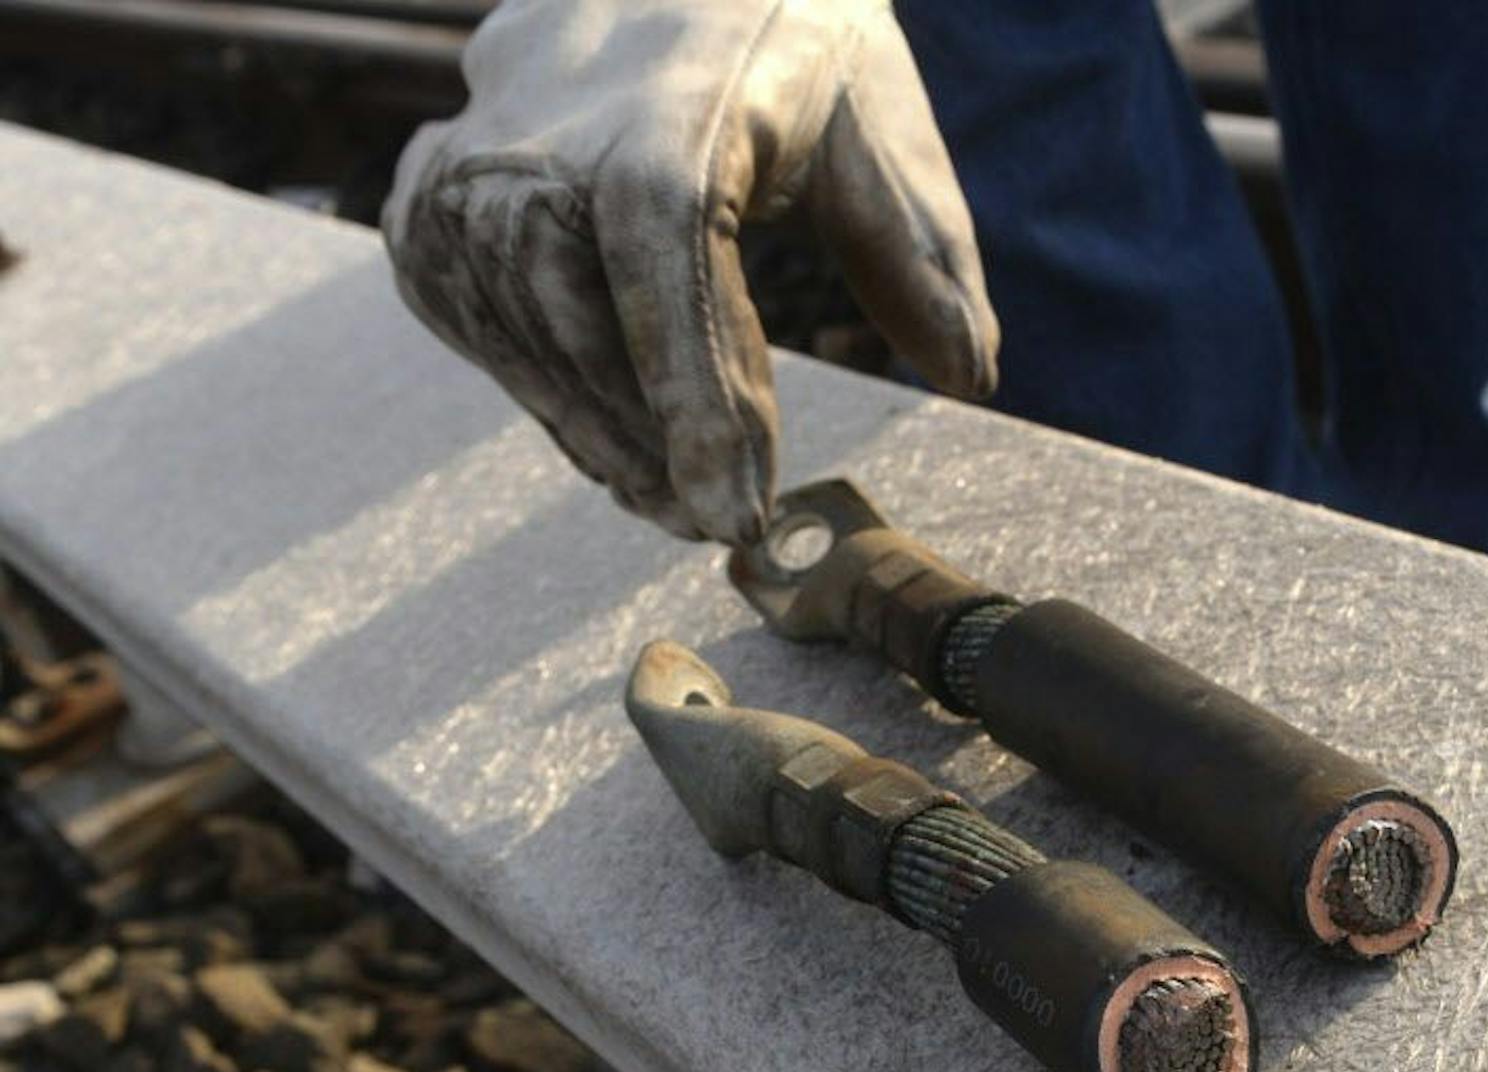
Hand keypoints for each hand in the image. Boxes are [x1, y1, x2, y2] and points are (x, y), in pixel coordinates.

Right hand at [382, 0, 997, 545]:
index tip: (737, 518)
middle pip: (582, 326)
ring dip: (590, 427)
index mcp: (666, 123)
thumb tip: (972, 373)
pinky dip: (530, 378)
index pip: (675, 288)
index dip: (702, 412)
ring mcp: (472, 153)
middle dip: (648, 441)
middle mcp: (546, 135)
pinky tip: (594, 426)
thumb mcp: (881, 133)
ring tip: (662, 493)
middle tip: (710, 522)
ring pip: (516, 330)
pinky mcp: (430, 179)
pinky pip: (462, 307)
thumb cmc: (797, 38)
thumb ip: (923, 259)